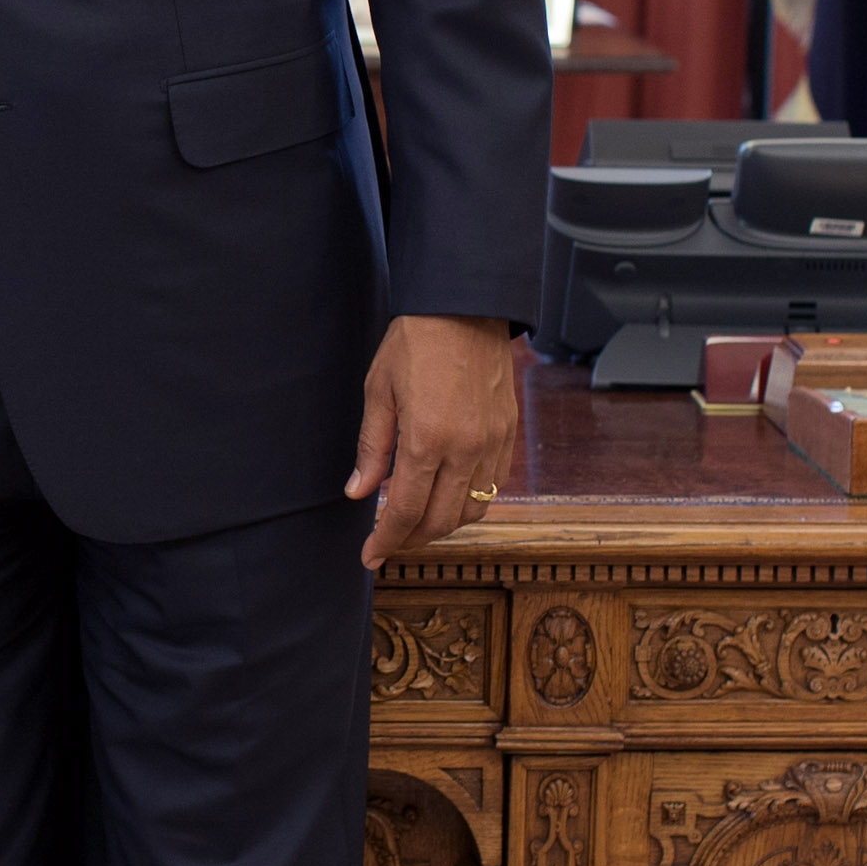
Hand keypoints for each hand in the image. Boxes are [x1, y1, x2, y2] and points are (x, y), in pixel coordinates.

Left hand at [347, 315, 517, 568]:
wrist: (464, 308)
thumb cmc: (415, 343)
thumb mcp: (379, 391)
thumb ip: (372, 447)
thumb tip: (358, 491)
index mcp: (428, 439)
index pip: (406, 511)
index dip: (387, 540)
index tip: (370, 557)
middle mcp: (466, 449)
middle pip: (441, 521)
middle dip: (412, 539)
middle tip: (389, 542)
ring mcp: (493, 444)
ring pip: (472, 511)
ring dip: (443, 526)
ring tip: (416, 523)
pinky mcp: (508, 434)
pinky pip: (493, 487)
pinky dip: (469, 503)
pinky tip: (447, 497)